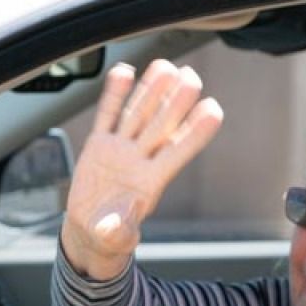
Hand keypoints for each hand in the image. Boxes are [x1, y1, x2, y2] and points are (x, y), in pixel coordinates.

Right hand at [61, 59, 223, 279]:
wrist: (92, 229)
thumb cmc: (111, 235)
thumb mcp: (115, 238)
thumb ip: (118, 231)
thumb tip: (114, 227)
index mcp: (150, 182)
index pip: (177, 152)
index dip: (195, 133)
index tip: (213, 111)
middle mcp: (139, 160)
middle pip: (160, 126)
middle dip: (176, 102)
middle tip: (191, 77)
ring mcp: (119, 150)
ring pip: (138, 115)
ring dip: (151, 91)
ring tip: (165, 67)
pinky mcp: (98, 145)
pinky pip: (107, 116)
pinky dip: (114, 94)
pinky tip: (125, 71)